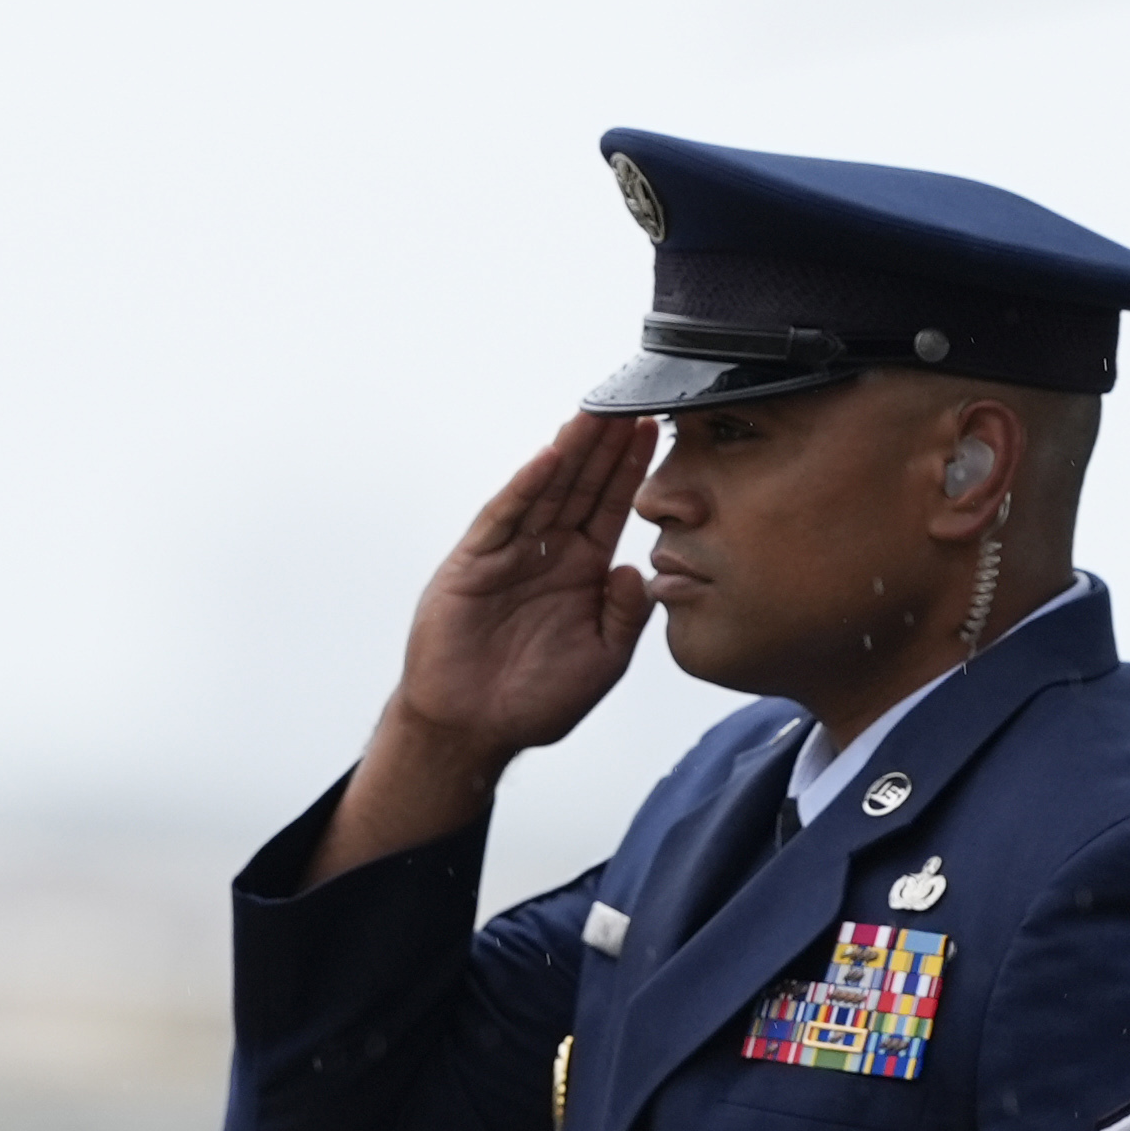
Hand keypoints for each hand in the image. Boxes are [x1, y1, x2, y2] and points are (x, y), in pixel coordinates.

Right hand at [312, 414, 659, 879]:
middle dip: (605, 446)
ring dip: (570, 452)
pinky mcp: (474, 564)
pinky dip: (526, 486)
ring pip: (545, 491)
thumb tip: (640, 569)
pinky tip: (550, 457)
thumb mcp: (603, 659)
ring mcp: (509, 555)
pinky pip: (505, 517)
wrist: (474, 730)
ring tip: (595, 413)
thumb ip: (626, 615)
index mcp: (581, 572)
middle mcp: (547, 554)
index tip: (655, 431)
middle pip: (581, 486)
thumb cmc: (536, 700)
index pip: (611, 508)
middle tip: (630, 401)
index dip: (631, 471)